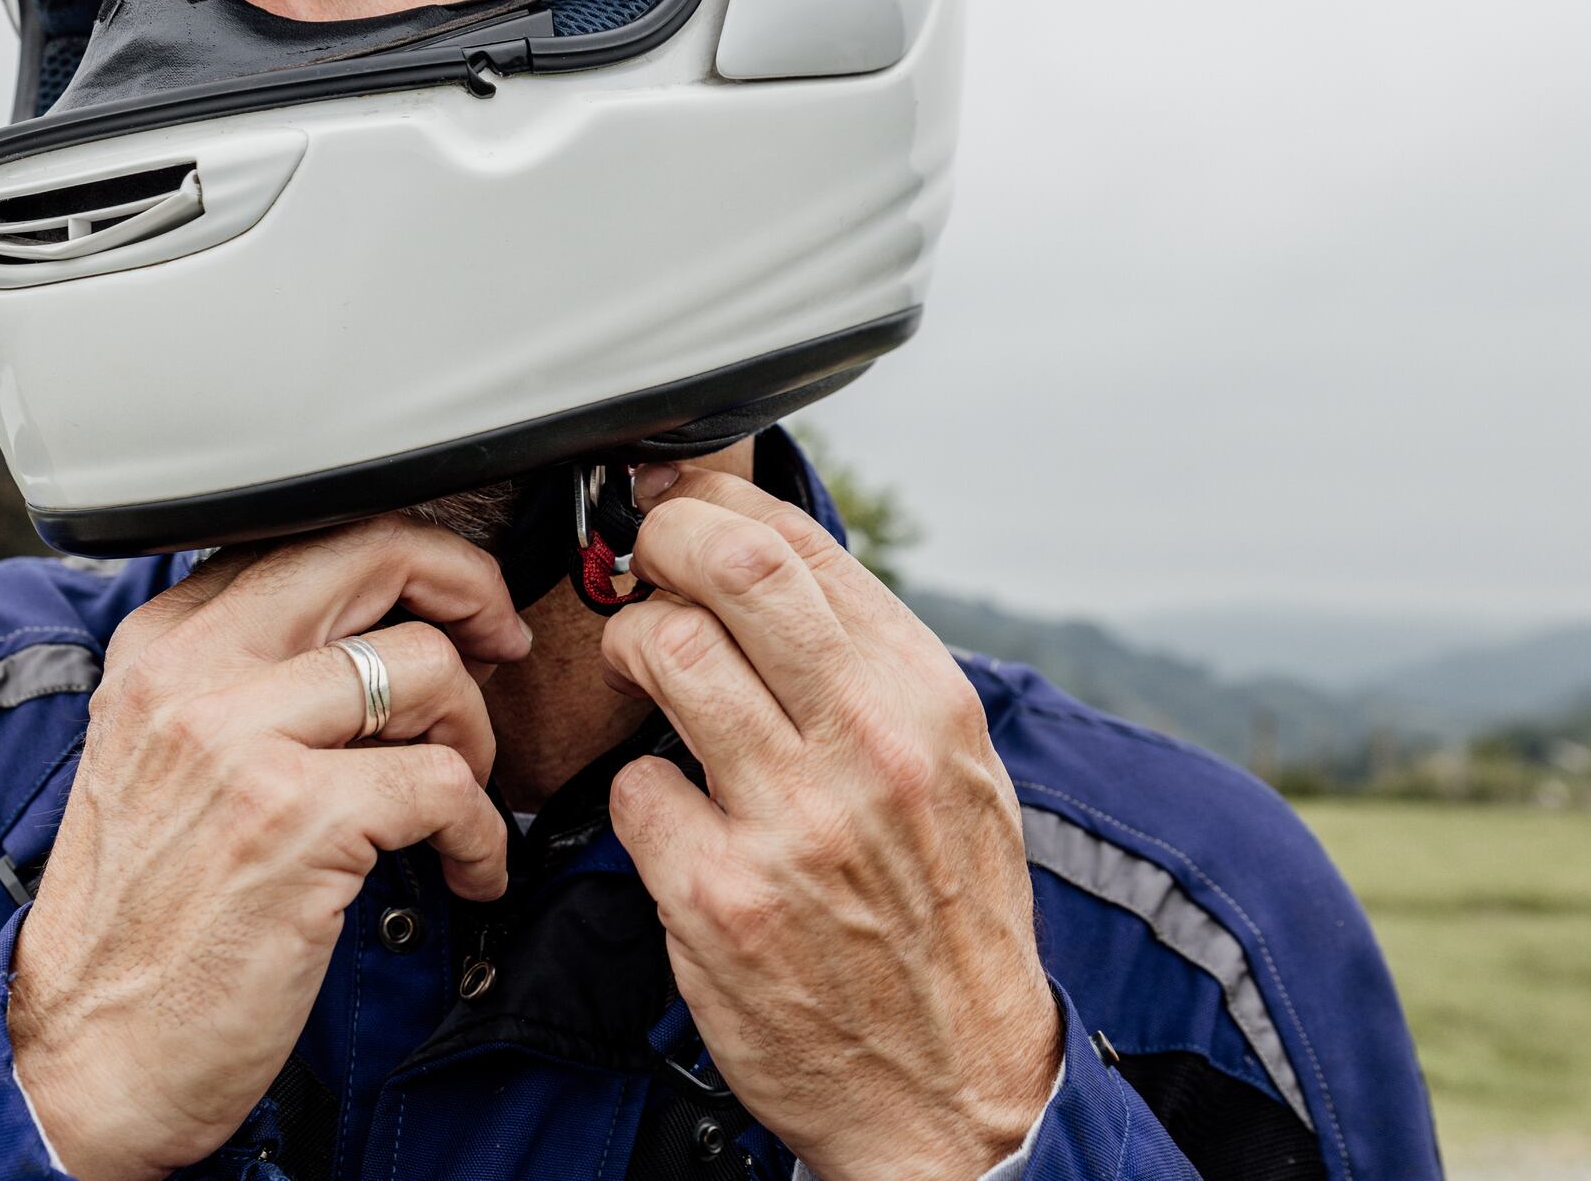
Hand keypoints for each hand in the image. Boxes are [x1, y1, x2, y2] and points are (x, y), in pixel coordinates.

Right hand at [9, 517, 533, 1180]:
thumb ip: (249, 674)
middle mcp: (191, 672)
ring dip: (474, 740)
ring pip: (426, 667)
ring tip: (458, 801)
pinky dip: (478, 834)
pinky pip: (444, 782)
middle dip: (470, 590)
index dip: (413, 561)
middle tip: (499, 646)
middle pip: (374, 553)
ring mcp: (238, 739)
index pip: (313, 534)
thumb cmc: (145, 919)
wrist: (91, 1054)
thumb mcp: (166, 757)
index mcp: (163, 644)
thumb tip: (377, 622)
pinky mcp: (292, 819)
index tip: (457, 609)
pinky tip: (461, 871)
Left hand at [602, 466, 1060, 1180]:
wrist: (957, 1088)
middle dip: (662, 538)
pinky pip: (632, 788)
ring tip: (647, 673)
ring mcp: (791, 823)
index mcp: (926, 703)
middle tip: (642, 559)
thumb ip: (872, 673)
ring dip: (633, 646)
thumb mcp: (953, 774)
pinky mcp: (719, 898)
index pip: (803, 548)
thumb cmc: (946, 917)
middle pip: (732, 569)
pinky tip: (675, 819)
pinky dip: (638, 794)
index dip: (717, 502)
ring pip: (664, 652)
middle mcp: (867, 749)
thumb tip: (775, 566)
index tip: (679, 502)